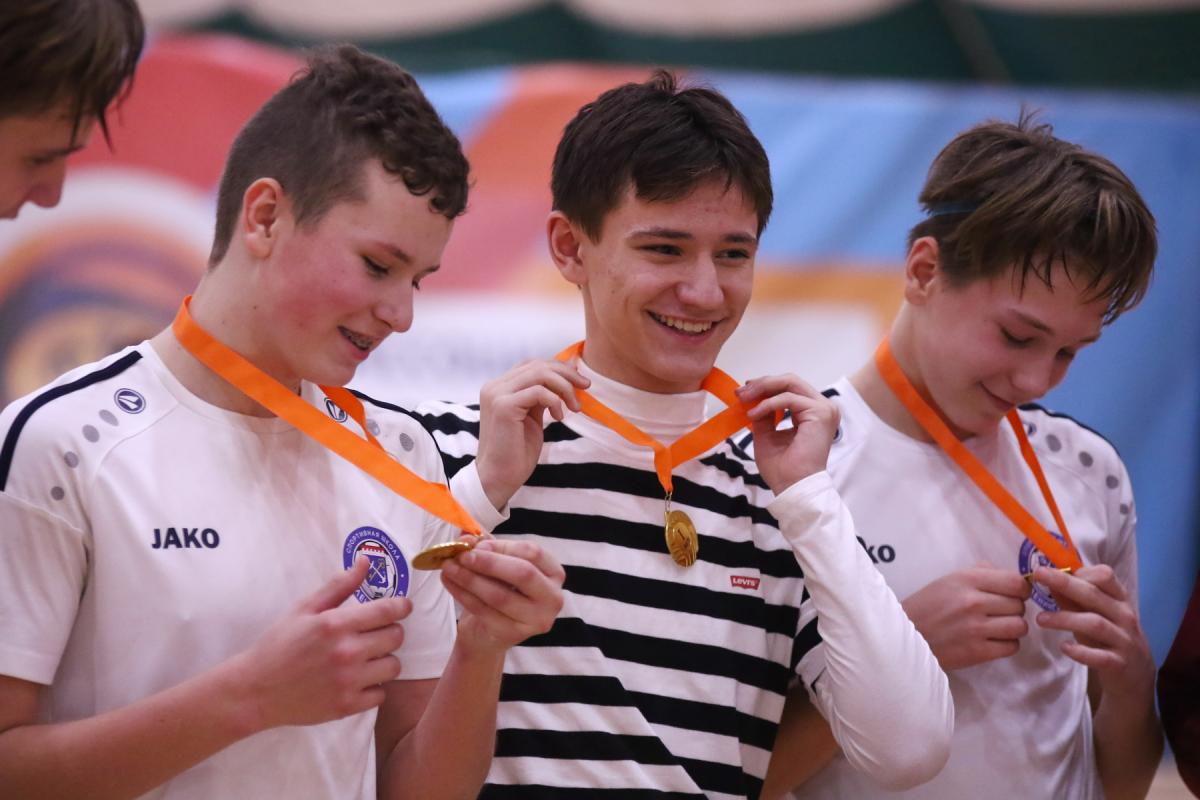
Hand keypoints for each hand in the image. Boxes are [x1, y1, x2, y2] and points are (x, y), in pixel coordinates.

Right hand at [230, 557, 411, 730]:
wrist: (255, 690)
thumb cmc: (279, 645)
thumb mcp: (304, 609)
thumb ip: (339, 585)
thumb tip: (365, 561)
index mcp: (335, 624)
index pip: (388, 611)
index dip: (402, 606)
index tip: (402, 607)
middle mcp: (347, 652)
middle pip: (396, 637)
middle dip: (390, 631)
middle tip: (375, 633)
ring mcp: (348, 682)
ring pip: (394, 666)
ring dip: (384, 660)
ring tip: (366, 658)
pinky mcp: (347, 706)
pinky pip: (381, 694)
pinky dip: (373, 687)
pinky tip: (357, 681)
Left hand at [441, 535, 564, 655]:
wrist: (488, 635)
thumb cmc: (498, 592)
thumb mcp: (495, 565)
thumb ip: (485, 547)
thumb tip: (466, 536)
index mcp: (553, 573)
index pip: (533, 552)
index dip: (502, 546)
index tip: (476, 544)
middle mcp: (552, 598)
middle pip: (523, 573)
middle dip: (489, 562)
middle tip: (462, 555)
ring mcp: (536, 619)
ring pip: (501, 595)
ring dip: (470, 578)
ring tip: (449, 567)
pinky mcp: (514, 635)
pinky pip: (485, 611)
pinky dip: (463, 594)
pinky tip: (449, 582)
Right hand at [475, 360, 588, 508]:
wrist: (499, 478)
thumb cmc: (516, 452)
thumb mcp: (532, 417)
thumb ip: (542, 395)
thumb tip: (566, 374)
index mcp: (499, 387)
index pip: (532, 364)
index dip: (559, 368)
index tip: (580, 381)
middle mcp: (495, 386)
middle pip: (538, 365)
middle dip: (567, 374)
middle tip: (586, 387)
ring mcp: (497, 395)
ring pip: (539, 374)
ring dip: (564, 388)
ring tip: (575, 407)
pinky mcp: (503, 406)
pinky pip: (539, 392)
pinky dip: (555, 401)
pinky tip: (558, 417)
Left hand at [738, 374, 839, 492]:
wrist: (792, 487)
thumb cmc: (782, 469)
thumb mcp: (766, 434)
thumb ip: (763, 414)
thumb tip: (751, 397)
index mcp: (812, 414)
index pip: (789, 389)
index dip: (766, 386)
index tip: (744, 391)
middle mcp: (822, 408)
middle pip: (790, 382)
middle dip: (762, 384)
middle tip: (741, 391)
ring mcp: (824, 410)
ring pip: (790, 383)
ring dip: (763, 389)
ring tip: (743, 399)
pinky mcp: (820, 414)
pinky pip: (788, 399)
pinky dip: (768, 404)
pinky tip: (754, 414)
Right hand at [902, 564, 1031, 669]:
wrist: (904, 636)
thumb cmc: (927, 606)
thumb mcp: (948, 580)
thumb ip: (980, 573)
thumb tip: (1012, 578)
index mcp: (967, 580)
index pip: (1016, 582)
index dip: (1020, 589)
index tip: (1014, 594)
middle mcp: (974, 602)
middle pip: (1019, 605)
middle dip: (1013, 609)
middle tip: (999, 613)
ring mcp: (976, 628)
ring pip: (1020, 626)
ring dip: (1012, 628)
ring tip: (998, 628)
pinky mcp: (977, 652)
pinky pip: (1011, 647)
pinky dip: (1006, 644)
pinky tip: (993, 640)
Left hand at [1033, 565, 1154, 699]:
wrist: (1135, 676)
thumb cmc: (1108, 638)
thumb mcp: (1094, 614)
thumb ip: (1073, 599)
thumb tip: (1047, 578)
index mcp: (1118, 599)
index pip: (1105, 576)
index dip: (1079, 571)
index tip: (1053, 570)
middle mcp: (1124, 616)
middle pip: (1095, 595)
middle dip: (1065, 583)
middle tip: (1039, 575)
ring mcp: (1124, 640)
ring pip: (1095, 624)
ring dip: (1065, 619)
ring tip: (1040, 619)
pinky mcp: (1120, 664)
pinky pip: (1100, 657)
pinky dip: (1081, 652)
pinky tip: (1064, 647)